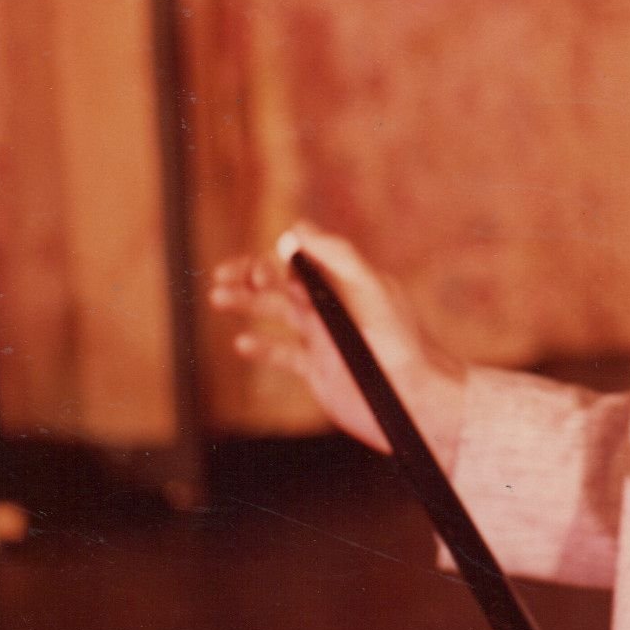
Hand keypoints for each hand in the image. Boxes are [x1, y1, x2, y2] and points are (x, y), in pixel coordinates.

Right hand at [209, 222, 465, 463]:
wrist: (410, 400)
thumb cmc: (395, 343)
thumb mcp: (367, 290)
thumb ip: (336, 257)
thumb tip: (297, 228)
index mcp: (345, 283)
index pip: (300, 260)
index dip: (271, 260)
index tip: (247, 270)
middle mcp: (333, 307)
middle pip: (283, 284)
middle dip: (249, 280)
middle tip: (220, 283)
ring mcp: (324, 338)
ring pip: (278, 314)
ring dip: (247, 305)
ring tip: (218, 299)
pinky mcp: (319, 369)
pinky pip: (284, 353)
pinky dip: (262, 346)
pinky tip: (242, 343)